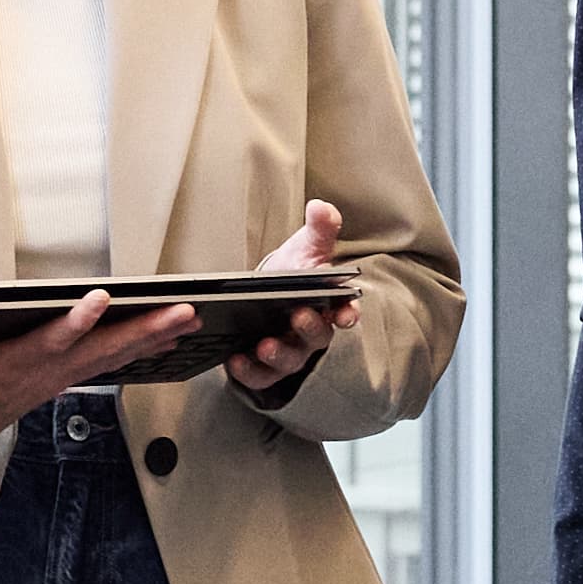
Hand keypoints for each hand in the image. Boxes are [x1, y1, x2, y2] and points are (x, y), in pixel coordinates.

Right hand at [0, 288, 200, 469]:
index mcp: (6, 371)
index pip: (45, 344)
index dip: (72, 325)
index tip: (98, 301)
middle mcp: (40, 376)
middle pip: (99, 351)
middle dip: (142, 331)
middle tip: (182, 312)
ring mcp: (55, 380)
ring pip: (111, 357)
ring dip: (152, 337)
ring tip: (189, 318)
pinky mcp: (60, 380)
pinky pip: (108, 363)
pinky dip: (139, 349)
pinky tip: (165, 337)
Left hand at [223, 198, 350, 401]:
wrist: (263, 294)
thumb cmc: (291, 274)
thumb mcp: (305, 248)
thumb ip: (319, 229)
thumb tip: (321, 208)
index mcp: (329, 305)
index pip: (346, 311)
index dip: (347, 313)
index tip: (346, 314)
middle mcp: (312, 333)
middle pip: (317, 337)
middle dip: (310, 328)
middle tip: (299, 315)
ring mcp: (290, 352)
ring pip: (290, 361)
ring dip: (279, 355)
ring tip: (264, 345)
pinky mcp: (264, 367)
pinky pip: (260, 376)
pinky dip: (249, 371)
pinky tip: (235, 360)